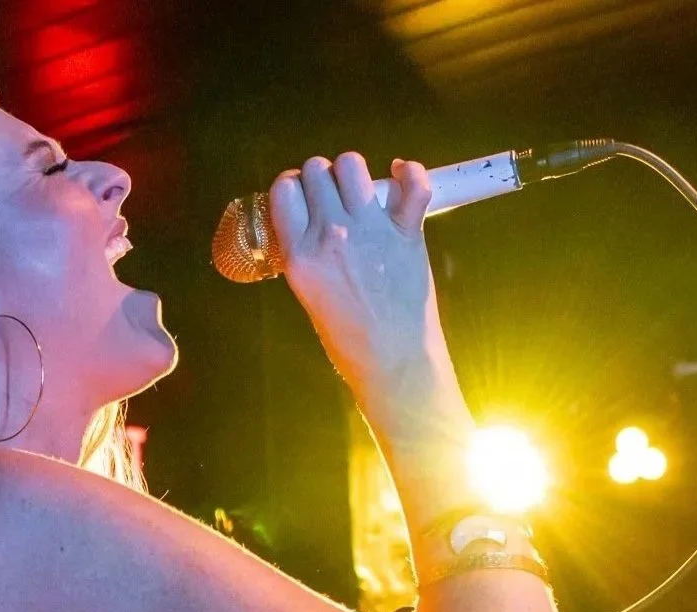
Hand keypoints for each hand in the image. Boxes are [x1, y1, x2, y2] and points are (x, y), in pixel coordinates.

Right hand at [268, 153, 448, 412]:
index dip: (291, 187)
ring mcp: (371, 228)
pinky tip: (400, 175)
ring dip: (353, 172)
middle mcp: (332, 233)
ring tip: (359, 190)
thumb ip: (307, 256)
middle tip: (330, 197)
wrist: (395, 362)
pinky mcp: (407, 231)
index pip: (284, 190)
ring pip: (352, 165)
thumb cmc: (348, 342)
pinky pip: (412, 184)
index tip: (300, 196)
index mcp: (301, 254)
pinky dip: (409, 173)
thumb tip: (311, 226)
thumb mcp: (309, 296)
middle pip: (316, 170)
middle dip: (320, 177)